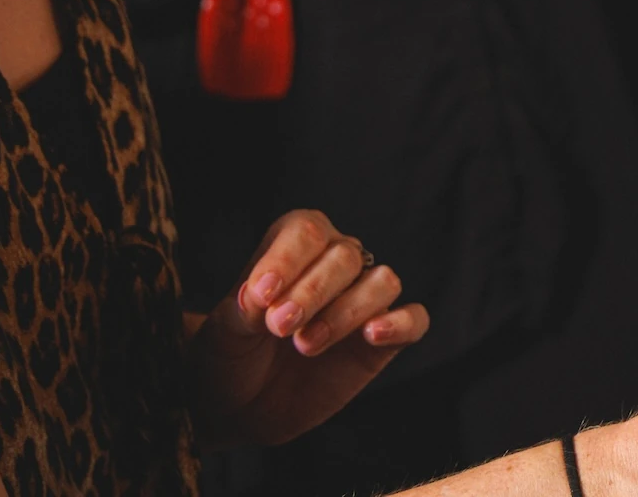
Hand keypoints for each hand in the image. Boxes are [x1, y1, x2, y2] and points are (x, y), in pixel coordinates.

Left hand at [187, 209, 429, 447]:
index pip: (308, 231)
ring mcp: (362, 302)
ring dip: (346, 312)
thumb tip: (263, 294)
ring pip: (383, 282)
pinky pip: (414, 320)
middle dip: (312, 292)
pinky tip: (372, 335)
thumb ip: (244, 309)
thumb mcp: (223, 333)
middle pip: (346, 256)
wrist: (239, 407)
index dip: (288, 259)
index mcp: (295, 247)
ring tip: (306, 344)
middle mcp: (335, 265)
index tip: (262, 295)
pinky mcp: (383, 342)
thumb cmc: (229, 356)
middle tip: (280, 326)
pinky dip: (400, 323)